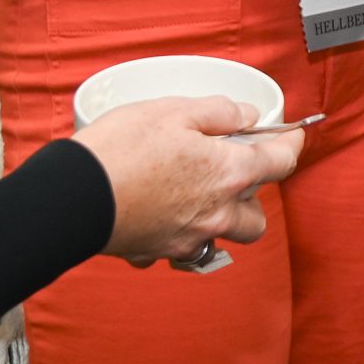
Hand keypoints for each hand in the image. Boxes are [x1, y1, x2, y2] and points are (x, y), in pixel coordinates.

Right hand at [71, 95, 305, 266]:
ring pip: (220, 238)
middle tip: (234, 171)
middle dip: (254, 197)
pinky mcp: (156, 252)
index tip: (291, 136)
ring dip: (220, 221)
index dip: (290, 145)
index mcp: (227, 175)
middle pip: (256, 217)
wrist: (72, 196)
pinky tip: (160, 213)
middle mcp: (214, 214)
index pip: (280, 162)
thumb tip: (245, 115)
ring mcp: (186, 238)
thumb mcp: (174, 111)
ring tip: (199, 196)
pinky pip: (177, 249)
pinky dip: (175, 233)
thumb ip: (218, 112)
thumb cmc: (122, 150)